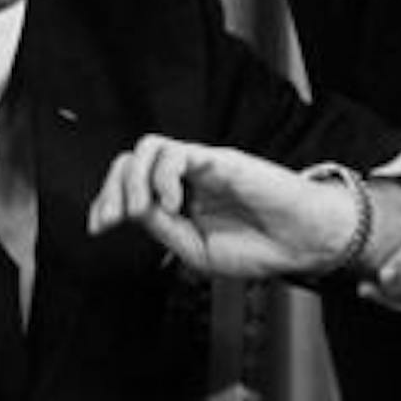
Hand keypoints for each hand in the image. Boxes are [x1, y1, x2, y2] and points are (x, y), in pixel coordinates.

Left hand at [86, 134, 359, 277]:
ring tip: (143, 210)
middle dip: (111, 189)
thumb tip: (132, 212)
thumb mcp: (196, 251)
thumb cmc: (260, 247)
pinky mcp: (219, 159)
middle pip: (129, 162)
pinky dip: (164, 177)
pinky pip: (178, 153)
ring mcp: (202, 166)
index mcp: (179, 201)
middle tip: (113, 220)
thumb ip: (163, 229)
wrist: (302, 242)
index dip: (106, 200)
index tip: (99, 226)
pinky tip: (173, 203)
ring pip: (148, 148)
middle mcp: (186, 179)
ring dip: (134, 180)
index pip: (128, 186)